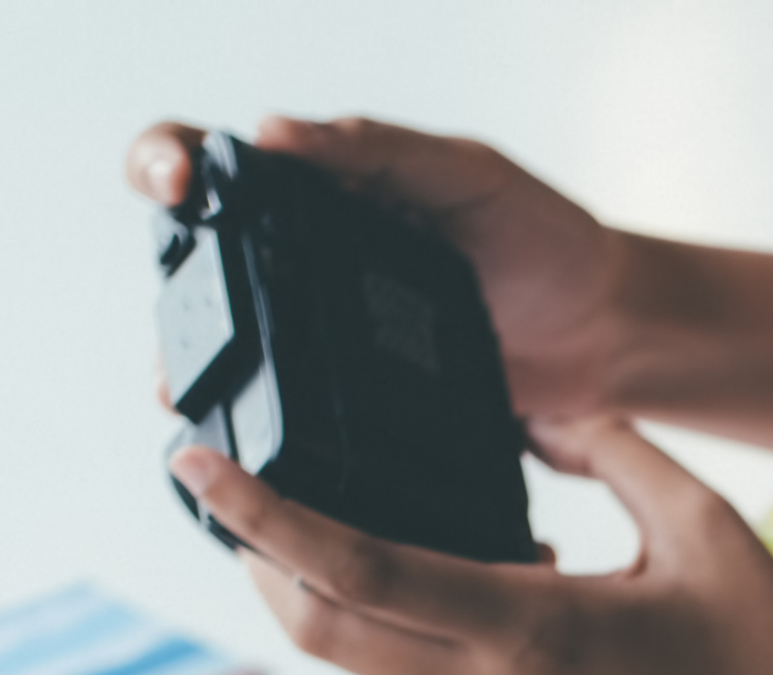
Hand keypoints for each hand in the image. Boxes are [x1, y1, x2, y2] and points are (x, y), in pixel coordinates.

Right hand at [126, 115, 629, 419]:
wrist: (605, 333)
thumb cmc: (543, 237)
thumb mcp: (465, 175)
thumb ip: (378, 150)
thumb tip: (276, 132)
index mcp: (318, 186)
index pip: (208, 159)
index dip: (167, 165)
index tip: (180, 187)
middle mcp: (305, 258)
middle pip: (196, 264)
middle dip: (170, 290)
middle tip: (181, 312)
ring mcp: (325, 333)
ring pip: (230, 348)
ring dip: (198, 369)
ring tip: (186, 396)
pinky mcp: (358, 400)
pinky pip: (293, 410)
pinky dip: (264, 424)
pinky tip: (253, 444)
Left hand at [167, 427, 772, 674]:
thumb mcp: (707, 527)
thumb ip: (616, 450)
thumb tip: (547, 406)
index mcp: (531, 634)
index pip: (351, 571)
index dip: (257, 515)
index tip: (194, 464)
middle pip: (319, 629)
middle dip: (255, 560)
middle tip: (229, 491)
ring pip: (369, 661)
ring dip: (327, 595)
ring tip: (319, 516)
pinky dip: (402, 628)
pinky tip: (444, 576)